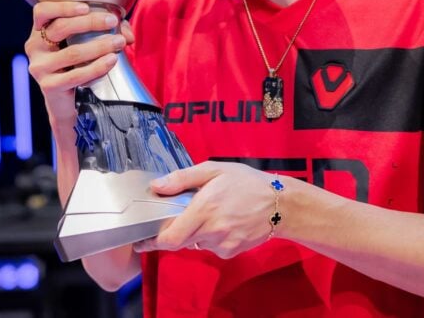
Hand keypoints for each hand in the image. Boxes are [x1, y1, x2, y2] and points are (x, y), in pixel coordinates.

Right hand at [24, 0, 134, 122]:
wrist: (65, 100)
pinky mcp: (49, 86)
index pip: (41, 10)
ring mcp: (39, 67)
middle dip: (90, 22)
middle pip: (60, 27)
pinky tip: (111, 60)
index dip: (62, 5)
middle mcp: (34, 47)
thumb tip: (127, 33)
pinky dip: (97, 67)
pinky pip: (76, 75)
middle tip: (112, 21)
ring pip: (71, 52)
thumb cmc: (76, 64)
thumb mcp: (85, 43)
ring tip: (119, 42)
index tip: (86, 7)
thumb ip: (105, 31)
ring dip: (99, 45)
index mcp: (39, 31)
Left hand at [132, 162, 278, 258]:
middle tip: (179, 218)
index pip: (169, 237)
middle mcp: (211, 231)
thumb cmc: (247, 182)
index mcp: (204, 209)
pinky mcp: (231, 252)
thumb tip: (156, 186)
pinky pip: (212, 247)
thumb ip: (182, 179)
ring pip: (196, 243)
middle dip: (174, 233)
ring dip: (196, 232)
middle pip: (179, 243)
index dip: (152, 241)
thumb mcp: (214, 170)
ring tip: (212, 212)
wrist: (280, 204)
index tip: (142, 239)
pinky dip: (211, 238)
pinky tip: (224, 222)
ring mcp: (222, 244)